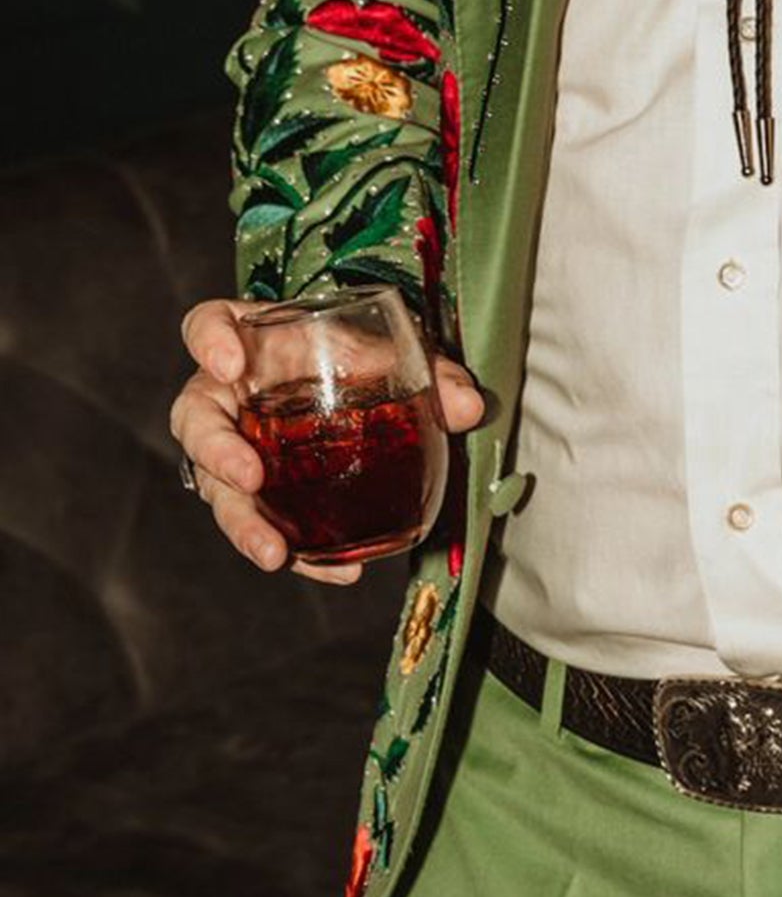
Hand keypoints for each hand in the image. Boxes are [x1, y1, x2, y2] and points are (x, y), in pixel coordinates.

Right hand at [171, 296, 486, 583]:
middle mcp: (228, 395)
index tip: (227, 361)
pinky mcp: (257, 492)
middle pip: (197, 419)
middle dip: (216, 452)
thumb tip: (468, 408)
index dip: (209, 341)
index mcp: (251, 341)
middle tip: (247, 476)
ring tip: (275, 554)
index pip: (207, 325)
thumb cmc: (353, 356)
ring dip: (243, 523)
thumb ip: (429, 370)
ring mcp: (236, 445)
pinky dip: (302, 554)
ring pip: (217, 486)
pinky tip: (337, 571)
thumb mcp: (389, 351)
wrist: (350, 382)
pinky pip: (268, 524)